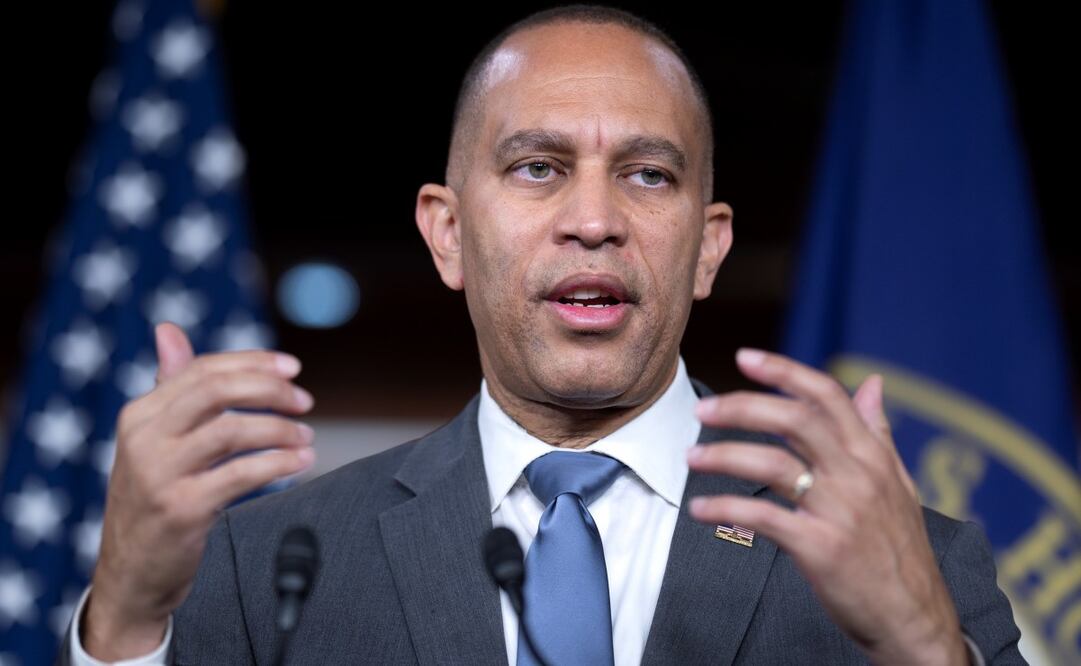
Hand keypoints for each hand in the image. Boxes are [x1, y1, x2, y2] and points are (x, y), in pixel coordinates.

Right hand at [82, 322, 315, 659]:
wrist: (131, 575)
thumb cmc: (152, 500)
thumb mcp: (153, 441)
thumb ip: (170, 387)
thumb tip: (168, 329)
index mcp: (139, 415)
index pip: (202, 370)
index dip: (252, 362)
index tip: (292, 367)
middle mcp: (144, 439)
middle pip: (216, 391)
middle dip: (269, 389)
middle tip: (304, 400)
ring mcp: (160, 474)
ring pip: (232, 430)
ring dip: (280, 430)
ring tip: (306, 437)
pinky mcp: (182, 509)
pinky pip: (241, 474)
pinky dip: (279, 463)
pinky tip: (301, 461)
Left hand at [686, 348, 966, 664]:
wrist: (914, 618)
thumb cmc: (899, 549)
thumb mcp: (898, 483)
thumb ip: (877, 431)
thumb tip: (874, 383)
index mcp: (872, 455)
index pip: (827, 395)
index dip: (784, 371)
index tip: (745, 356)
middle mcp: (858, 475)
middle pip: (795, 420)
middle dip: (743, 407)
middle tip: (703, 409)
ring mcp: (840, 511)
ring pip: (774, 464)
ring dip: (725, 456)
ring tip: (691, 457)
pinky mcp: (822, 548)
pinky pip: (765, 518)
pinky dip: (726, 510)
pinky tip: (700, 510)